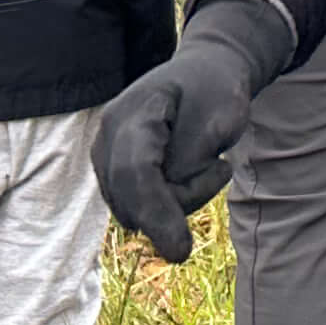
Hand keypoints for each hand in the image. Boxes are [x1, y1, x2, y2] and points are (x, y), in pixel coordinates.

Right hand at [93, 0, 291, 262]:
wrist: (206, 72)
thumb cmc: (216, 90)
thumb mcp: (220, 118)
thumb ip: (189, 160)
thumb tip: (164, 203)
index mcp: (131, 113)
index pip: (135, 174)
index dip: (156, 214)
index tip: (182, 253)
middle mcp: (106, 137)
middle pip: (133, 199)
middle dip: (182, 200)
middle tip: (220, 165)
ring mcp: (105, 157)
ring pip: (135, 211)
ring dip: (178, 201)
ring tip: (207, 161)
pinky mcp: (114, 175)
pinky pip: (139, 208)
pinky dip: (170, 202)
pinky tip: (189, 171)